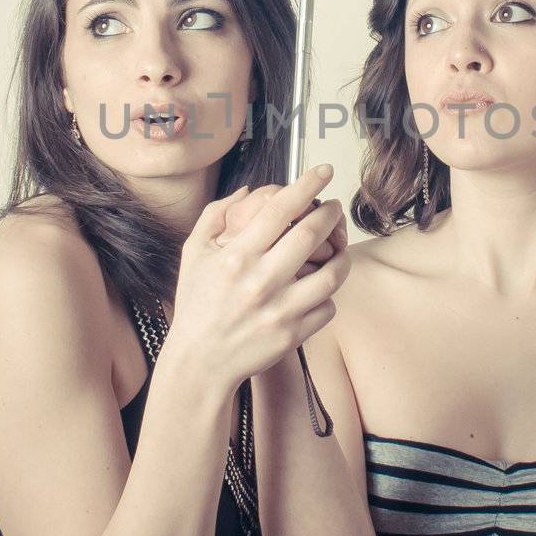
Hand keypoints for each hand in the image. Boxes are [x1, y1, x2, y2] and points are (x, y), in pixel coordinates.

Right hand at [161, 164, 347, 396]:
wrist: (200, 363)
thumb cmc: (197, 305)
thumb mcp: (194, 254)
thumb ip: (216, 215)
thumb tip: (248, 190)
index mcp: (236, 256)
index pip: (280, 209)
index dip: (307, 184)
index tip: (324, 172)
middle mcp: (260, 281)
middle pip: (312, 234)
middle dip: (330, 213)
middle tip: (333, 208)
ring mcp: (279, 310)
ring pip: (332, 273)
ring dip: (341, 254)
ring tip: (337, 248)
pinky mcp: (293, 335)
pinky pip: (328, 306)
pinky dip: (328, 294)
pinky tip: (319, 287)